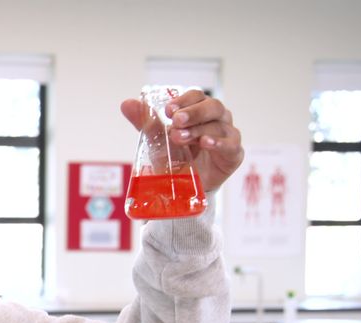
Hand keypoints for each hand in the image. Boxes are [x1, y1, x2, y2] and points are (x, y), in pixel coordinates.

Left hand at [121, 90, 243, 190]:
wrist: (183, 187)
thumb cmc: (175, 158)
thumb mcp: (157, 140)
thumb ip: (145, 122)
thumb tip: (126, 103)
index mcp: (200, 110)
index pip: (197, 96)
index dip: (184, 100)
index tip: (168, 110)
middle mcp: (217, 119)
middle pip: (212, 106)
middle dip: (193, 112)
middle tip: (176, 120)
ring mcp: (228, 135)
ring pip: (219, 125)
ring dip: (198, 130)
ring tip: (180, 137)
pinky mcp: (234, 154)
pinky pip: (231, 144)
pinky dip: (219, 143)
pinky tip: (206, 144)